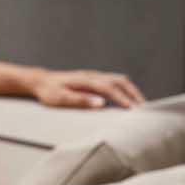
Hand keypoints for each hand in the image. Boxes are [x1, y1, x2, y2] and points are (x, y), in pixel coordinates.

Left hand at [27, 68, 144, 110]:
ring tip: (140, 104)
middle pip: (120, 81)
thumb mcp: (60, 99)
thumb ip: (80, 101)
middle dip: (134, 93)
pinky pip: (114, 82)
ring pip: (119, 80)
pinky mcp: (94, 79)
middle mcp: (93, 76)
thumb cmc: (49, 92)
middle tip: (144, 108)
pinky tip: (128, 99)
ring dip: (131, 91)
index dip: (123, 98)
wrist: (41, 81)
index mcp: (86, 81)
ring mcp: (95, 76)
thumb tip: (100, 104)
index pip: (110, 88)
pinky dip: (125, 89)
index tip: (132, 109)